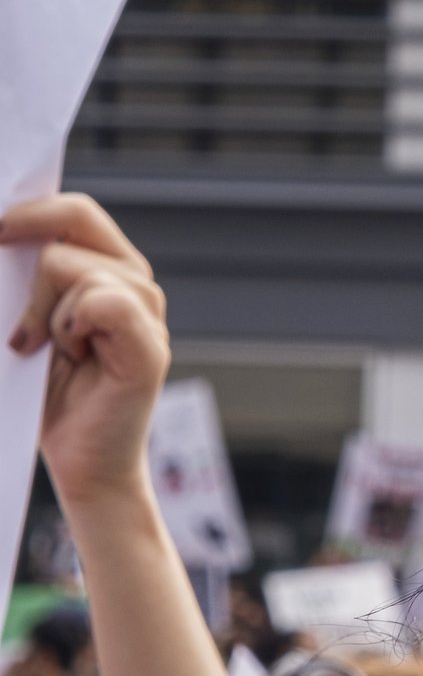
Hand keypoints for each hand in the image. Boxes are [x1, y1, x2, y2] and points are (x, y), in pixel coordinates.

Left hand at [2, 193, 168, 505]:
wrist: (82, 465)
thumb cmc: (48, 399)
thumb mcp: (24, 323)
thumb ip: (23, 283)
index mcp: (108, 271)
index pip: (74, 211)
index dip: (29, 211)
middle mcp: (135, 285)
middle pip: (74, 224)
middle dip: (29, 260)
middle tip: (19, 312)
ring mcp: (148, 315)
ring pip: (76, 267)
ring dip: (45, 310)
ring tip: (51, 348)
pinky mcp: (150, 348)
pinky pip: (101, 302)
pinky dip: (71, 328)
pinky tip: (71, 356)